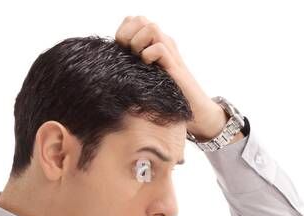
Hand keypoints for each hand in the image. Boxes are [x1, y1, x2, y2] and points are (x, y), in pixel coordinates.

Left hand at [113, 16, 228, 140]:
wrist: (192, 108)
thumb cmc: (166, 95)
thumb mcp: (144, 75)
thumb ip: (132, 62)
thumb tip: (112, 57)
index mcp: (153, 42)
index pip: (133, 20)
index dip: (123, 31)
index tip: (122, 49)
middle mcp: (163, 42)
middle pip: (140, 19)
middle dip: (128, 35)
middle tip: (129, 53)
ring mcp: (171, 51)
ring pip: (151, 27)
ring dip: (138, 43)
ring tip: (139, 58)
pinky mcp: (175, 65)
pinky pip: (159, 47)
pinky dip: (150, 56)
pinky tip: (149, 66)